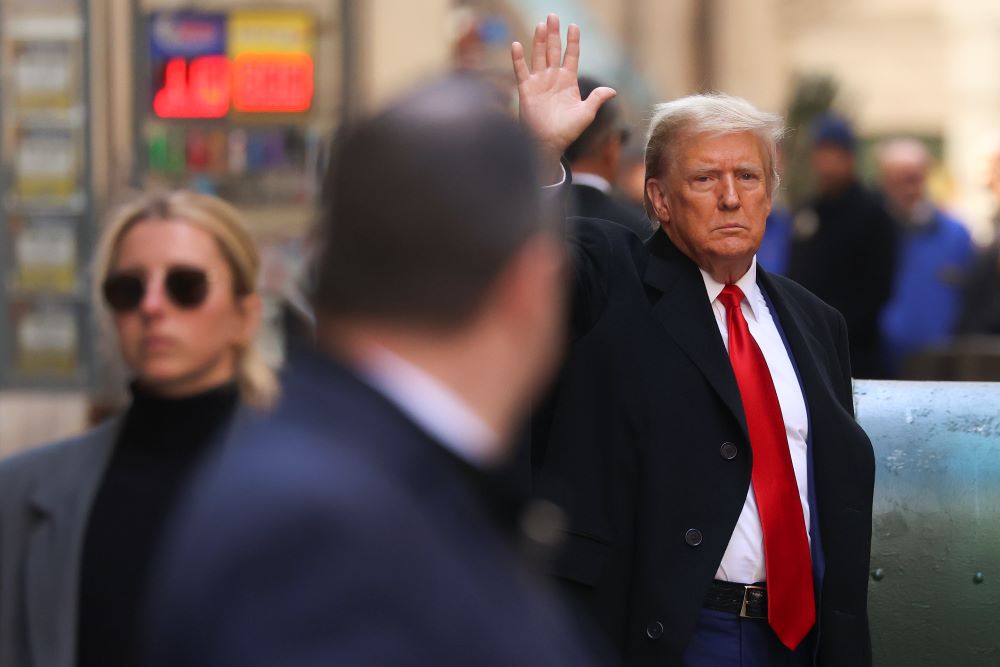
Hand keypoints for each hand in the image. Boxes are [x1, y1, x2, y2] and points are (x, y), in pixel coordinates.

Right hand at [512, 14, 616, 174]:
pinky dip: (518, 58)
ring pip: (539, 56)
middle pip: (553, 50)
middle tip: (553, 16)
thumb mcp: (586, 114)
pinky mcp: (526, 89)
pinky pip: (521, 70)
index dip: (572, 41)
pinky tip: (517, 45)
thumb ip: (597, 99)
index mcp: (568, 81)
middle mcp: (553, 78)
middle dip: (554, 34)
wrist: (549, 144)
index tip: (574, 26)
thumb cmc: (567, 131)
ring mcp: (539, 82)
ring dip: (539, 41)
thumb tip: (613, 90)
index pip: (571, 55)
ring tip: (541, 25)